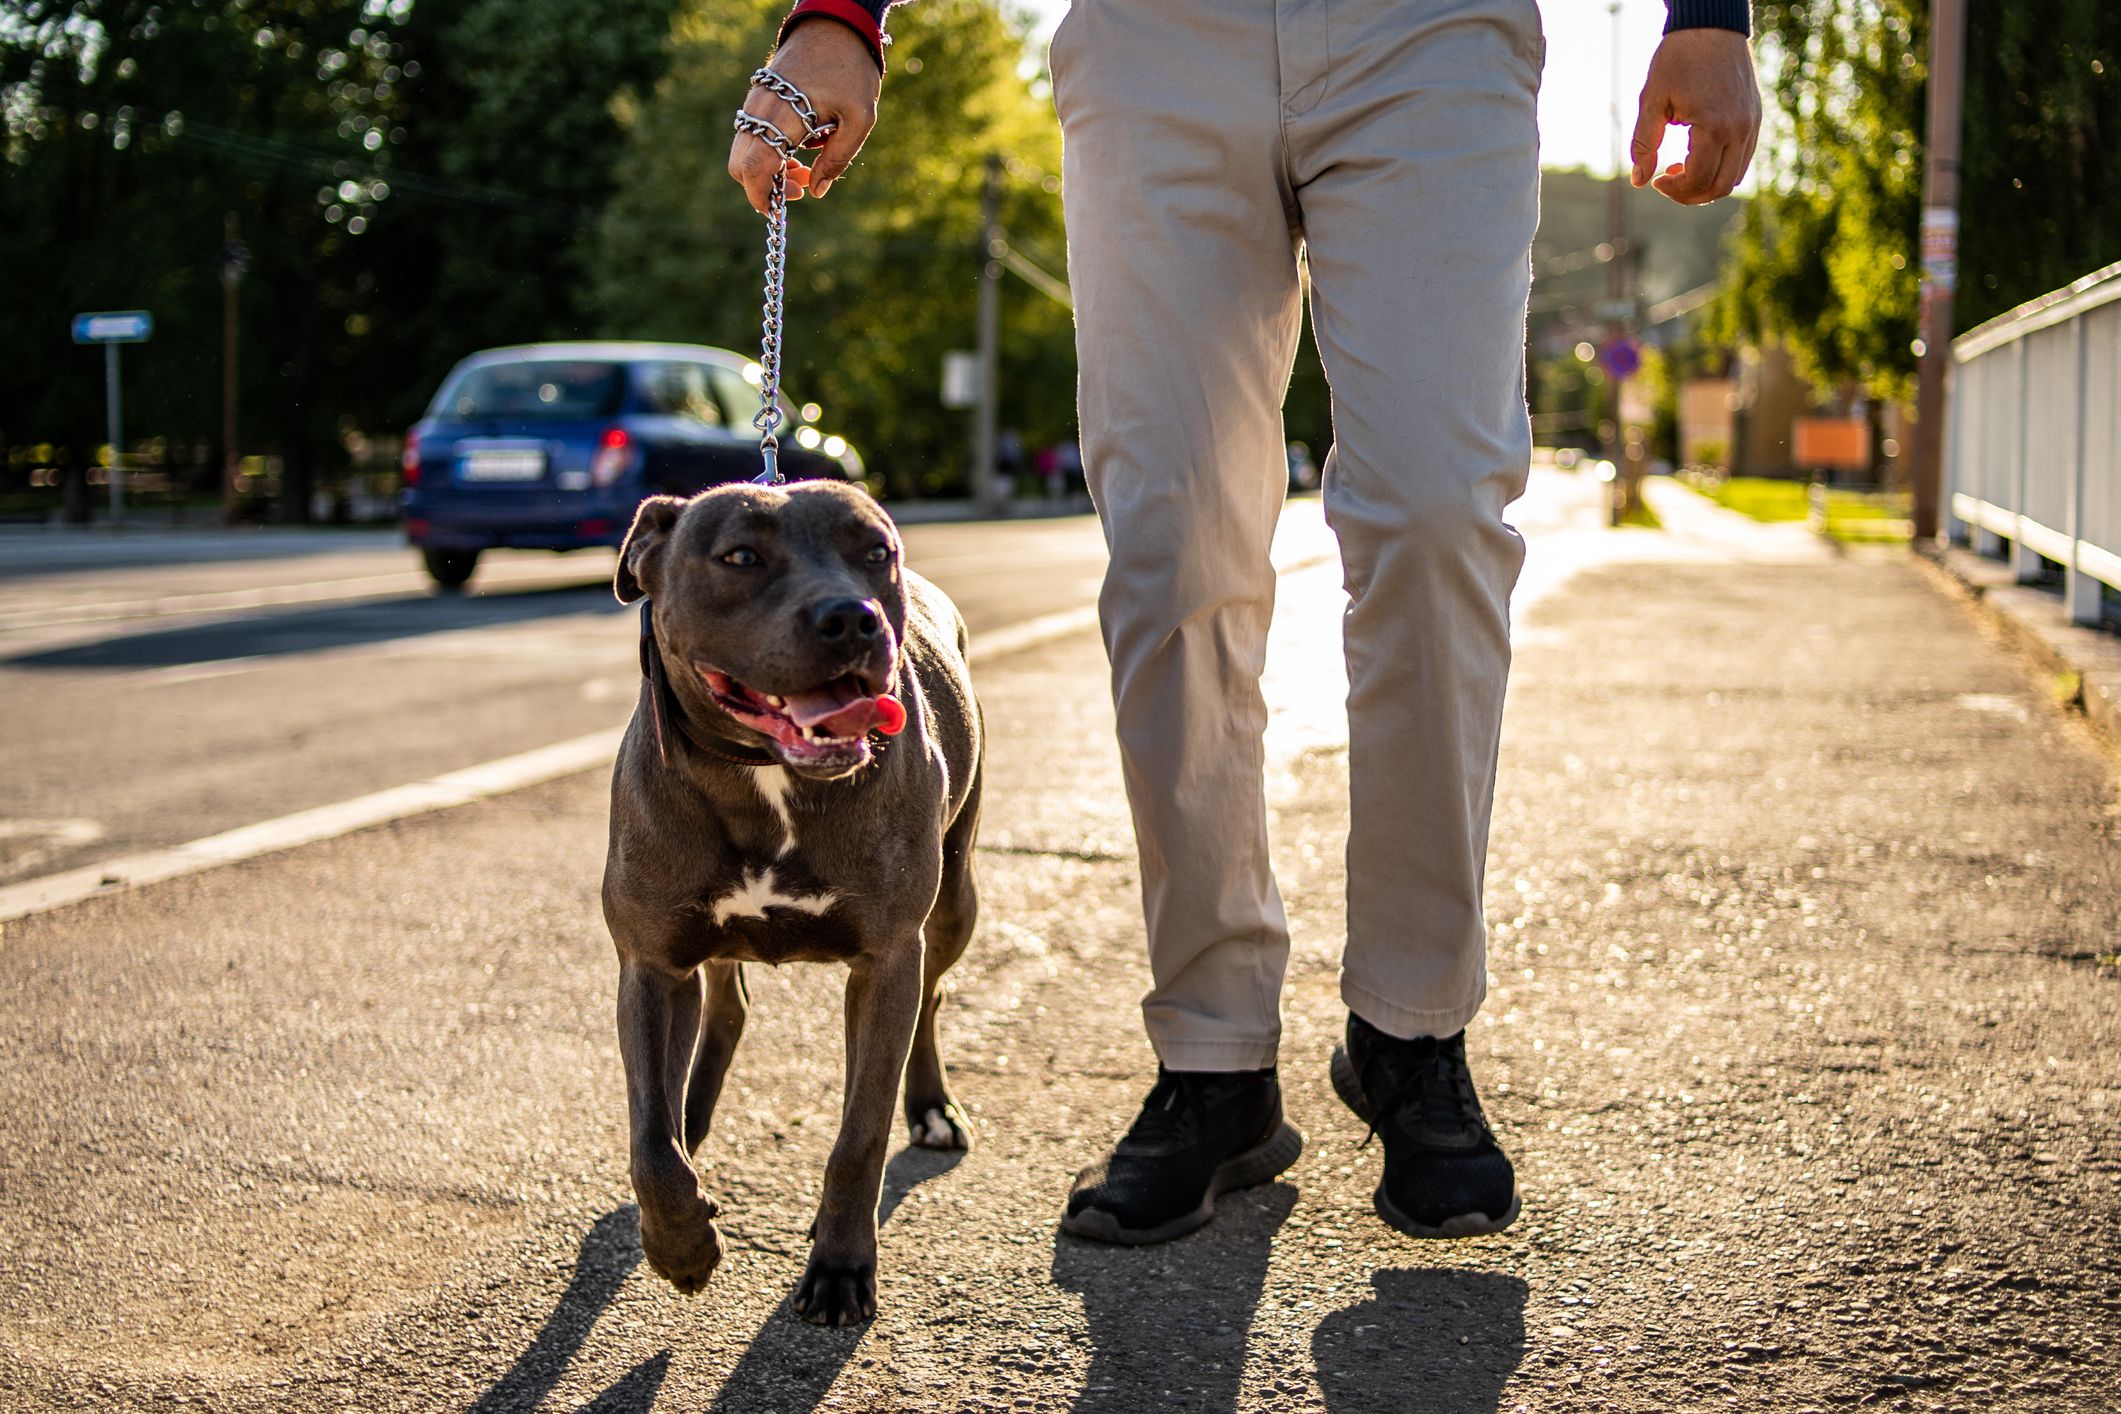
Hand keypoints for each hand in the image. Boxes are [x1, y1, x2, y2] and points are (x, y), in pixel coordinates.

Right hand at [728, 22, 882, 213]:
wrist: (835, 25)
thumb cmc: (852, 71)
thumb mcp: (860, 119)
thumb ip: (838, 159)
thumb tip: (817, 191)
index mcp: (785, 115)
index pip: (754, 167)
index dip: (761, 196)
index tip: (780, 209)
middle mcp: (761, 109)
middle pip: (740, 165)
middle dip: (765, 187)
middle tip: (802, 186)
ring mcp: (756, 101)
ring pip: (743, 150)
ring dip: (767, 169)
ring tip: (804, 168)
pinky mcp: (758, 97)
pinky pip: (751, 134)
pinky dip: (766, 151)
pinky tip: (797, 149)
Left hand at [1630, 29, 1761, 205]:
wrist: (1711, 26)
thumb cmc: (1678, 59)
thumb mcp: (1652, 100)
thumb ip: (1643, 144)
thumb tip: (1639, 181)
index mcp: (1714, 126)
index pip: (1699, 180)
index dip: (1674, 190)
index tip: (1656, 180)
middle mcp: (1739, 129)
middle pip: (1721, 187)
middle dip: (1691, 195)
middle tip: (1666, 181)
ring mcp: (1751, 123)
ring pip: (1735, 176)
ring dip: (1707, 183)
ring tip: (1681, 168)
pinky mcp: (1755, 118)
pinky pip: (1743, 158)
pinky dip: (1721, 167)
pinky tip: (1699, 155)